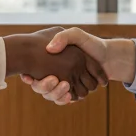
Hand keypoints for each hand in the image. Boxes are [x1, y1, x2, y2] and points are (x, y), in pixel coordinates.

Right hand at [21, 28, 135, 104]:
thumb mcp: (76, 35)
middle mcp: (55, 73)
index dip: (29, 77)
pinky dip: (65, 99)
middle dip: (43, 86)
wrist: (109, 57)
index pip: (33, 73)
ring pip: (51, 95)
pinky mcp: (73, 91)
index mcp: (52, 61)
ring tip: (65, 86)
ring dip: (56, 94)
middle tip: (52, 80)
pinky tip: (69, 95)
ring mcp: (64, 83)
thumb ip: (64, 37)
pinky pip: (64, 99)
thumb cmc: (92, 45)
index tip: (26, 77)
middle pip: (41, 87)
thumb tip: (50, 49)